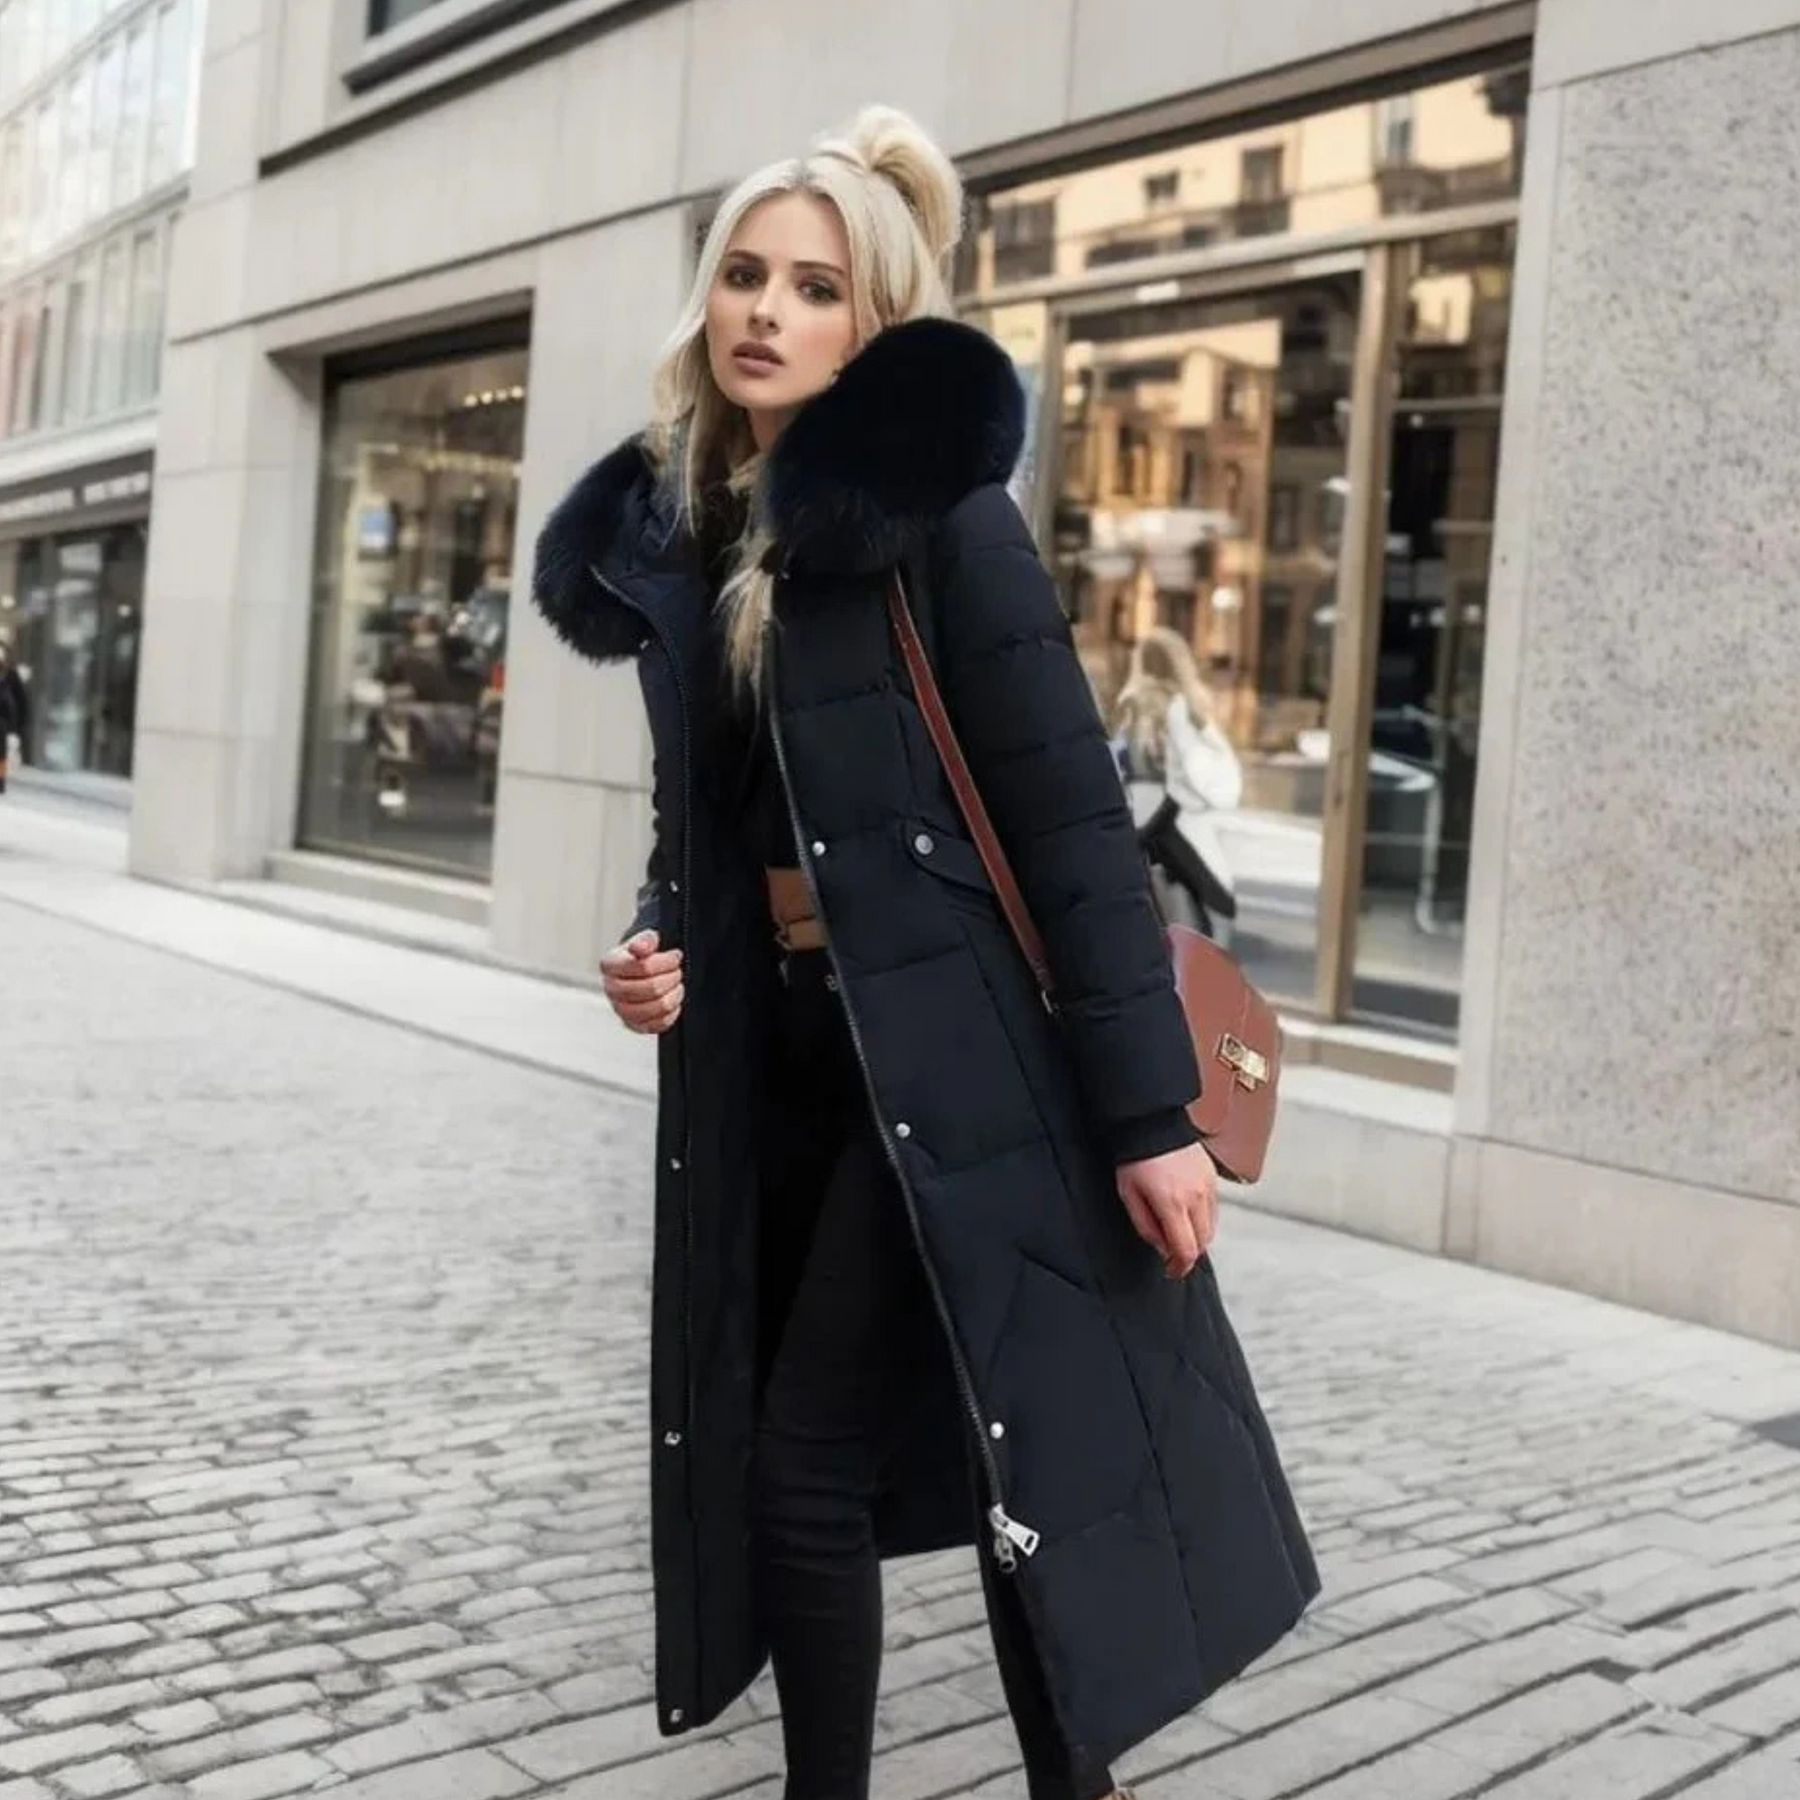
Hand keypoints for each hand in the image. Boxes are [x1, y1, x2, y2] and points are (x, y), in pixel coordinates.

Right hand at [600, 930, 683, 1033]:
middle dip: (672, 978)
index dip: (667, 961)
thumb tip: (641, 947)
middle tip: (677, 971)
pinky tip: (672, 999)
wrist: (636, 974)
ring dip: (674, 994)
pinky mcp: (633, 1025)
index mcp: (610, 965)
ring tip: (676, 985)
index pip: (644, 966)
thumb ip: (646, 940)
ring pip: (657, 1007)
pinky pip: (659, 1024)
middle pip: (652, 988)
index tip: (675, 956)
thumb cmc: (640, 957)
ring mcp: (620, 1009)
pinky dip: (672, 1012)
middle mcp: (611, 989)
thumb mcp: (644, 941)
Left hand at [1116, 1142, 1218, 1279]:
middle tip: (1172, 1256)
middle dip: (1188, 1254)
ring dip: (1197, 1237)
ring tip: (1178, 1233)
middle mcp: (1196, 1197)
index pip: (1186, 1250)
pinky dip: (1203, 1219)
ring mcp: (1208, 1187)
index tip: (1171, 1271)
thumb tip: (1163, 1248)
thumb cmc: (1134, 1158)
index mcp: (1173, 1204)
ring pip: (1212, 1227)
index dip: (1179, 1267)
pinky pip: (1214, 1209)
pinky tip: (1187, 1214)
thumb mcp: (1128, 1194)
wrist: (1151, 1121)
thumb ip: (1145, 1225)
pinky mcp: (1213, 1177)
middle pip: (1203, 1242)